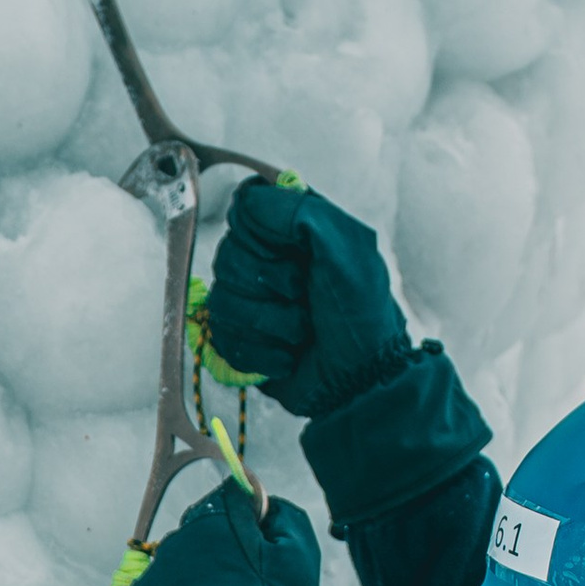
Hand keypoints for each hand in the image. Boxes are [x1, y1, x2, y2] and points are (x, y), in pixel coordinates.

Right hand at [203, 180, 410, 420]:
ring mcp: (252, 302)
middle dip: (269, 286)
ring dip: (268, 324)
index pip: (244, 210)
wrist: (361, 383)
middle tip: (305, 300)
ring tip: (301, 334)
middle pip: (228, 256)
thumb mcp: (347, 245)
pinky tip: (287, 358)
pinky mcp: (241, 340)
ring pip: (223, 299)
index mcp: (293, 230)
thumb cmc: (362, 316)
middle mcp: (268, 261)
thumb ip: (299, 209)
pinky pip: (222, 337)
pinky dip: (260, 353)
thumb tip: (249, 201)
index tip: (296, 254)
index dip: (263, 235)